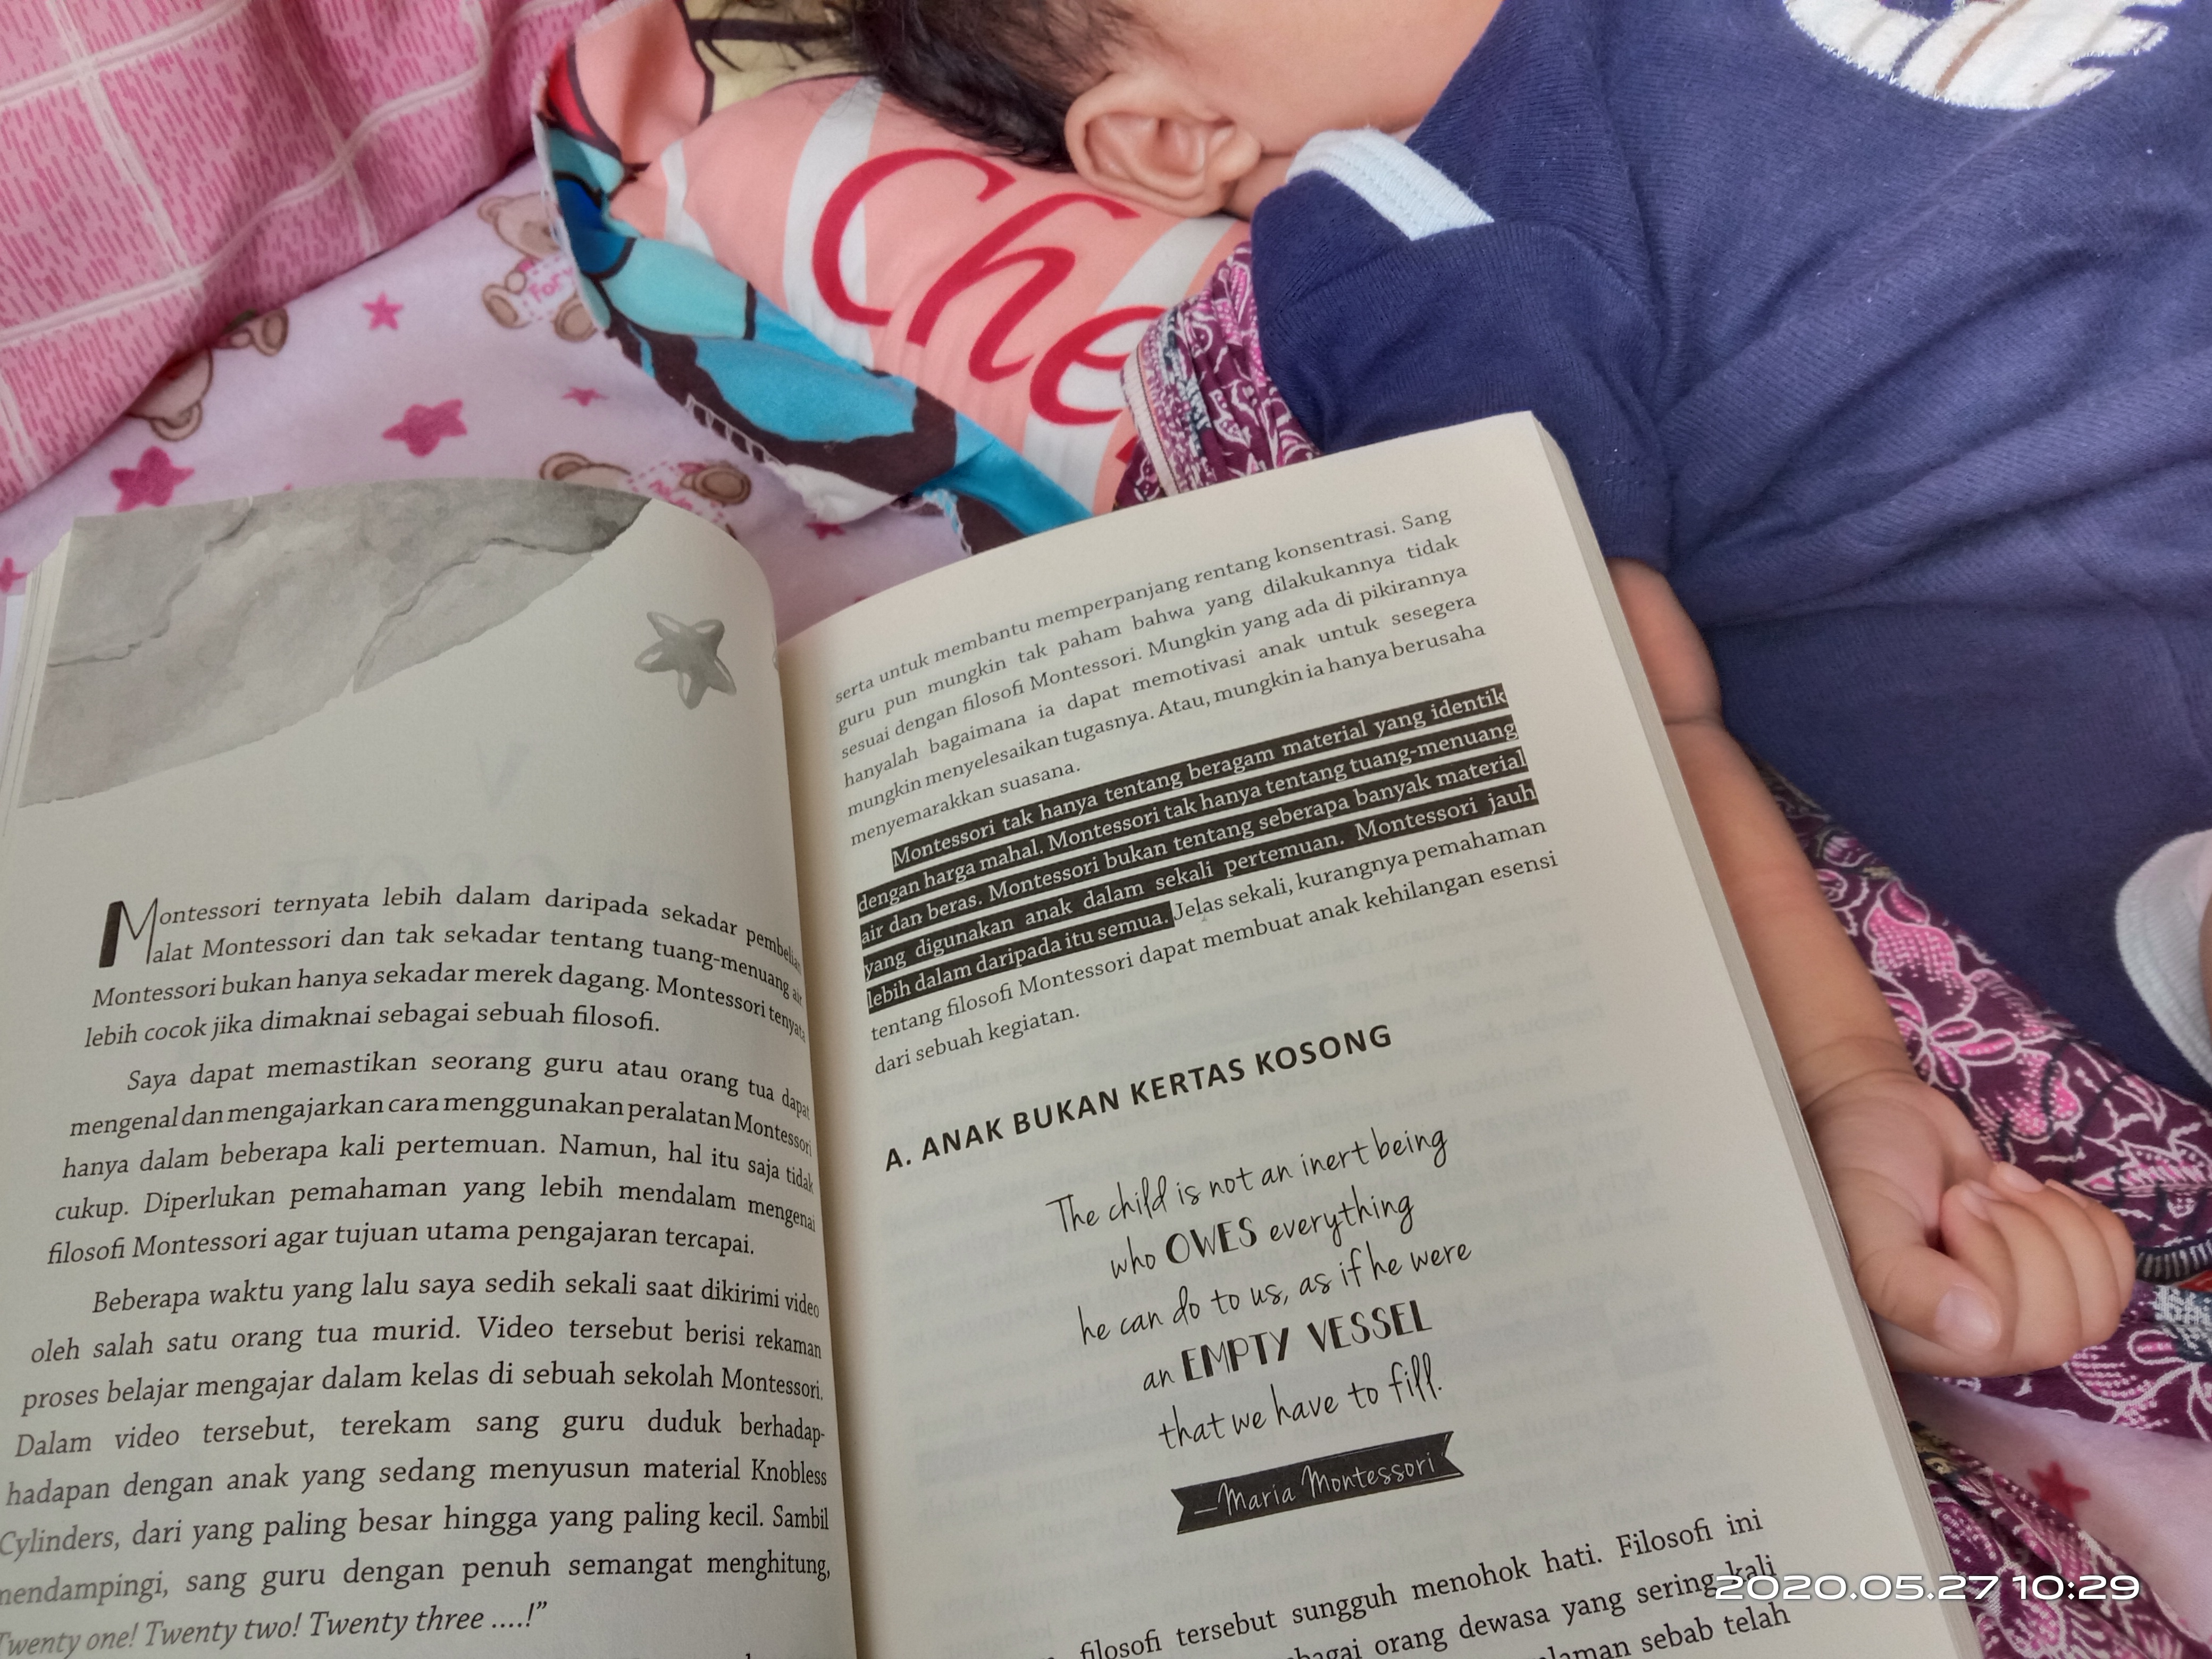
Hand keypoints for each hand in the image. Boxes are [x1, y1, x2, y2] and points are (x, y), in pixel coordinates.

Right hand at [1800, 1044, 2135, 1375]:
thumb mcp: (1867, 1218)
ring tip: (2000, 1187)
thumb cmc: (1855, 1164)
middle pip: (2060, 1330)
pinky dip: (2091, 1222)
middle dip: (2028, 1238)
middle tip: (1976, 1192)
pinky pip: (2118, 1279)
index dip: (1996, 1261)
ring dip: (2057, 1224)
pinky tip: (2037, 1194)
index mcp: (1918, 1345)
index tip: (1953, 1202)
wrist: (1878, 1111)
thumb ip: (1903, 1282)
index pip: (2005, 1341)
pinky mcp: (2053, 1278)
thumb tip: (1982, 1336)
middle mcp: (1970, 1345)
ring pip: (2097, 1309)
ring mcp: (2016, 1314)